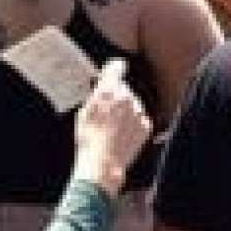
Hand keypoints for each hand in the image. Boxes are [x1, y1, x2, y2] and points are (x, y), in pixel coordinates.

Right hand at [74, 59, 153, 193]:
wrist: (104, 163)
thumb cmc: (89, 139)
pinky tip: (120, 137)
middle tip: (105, 116)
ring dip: (125, 113)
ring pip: (132, 106)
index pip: (116, 68)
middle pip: (124, 91)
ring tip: (111, 131)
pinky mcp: (146, 124)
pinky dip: (132, 126)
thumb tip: (103, 84)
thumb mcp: (84, 113)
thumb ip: (96, 95)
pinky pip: (139, 120)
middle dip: (116, 99)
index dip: (115, 67)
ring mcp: (139, 111)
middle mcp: (127, 97)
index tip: (116, 68)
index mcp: (109, 92)